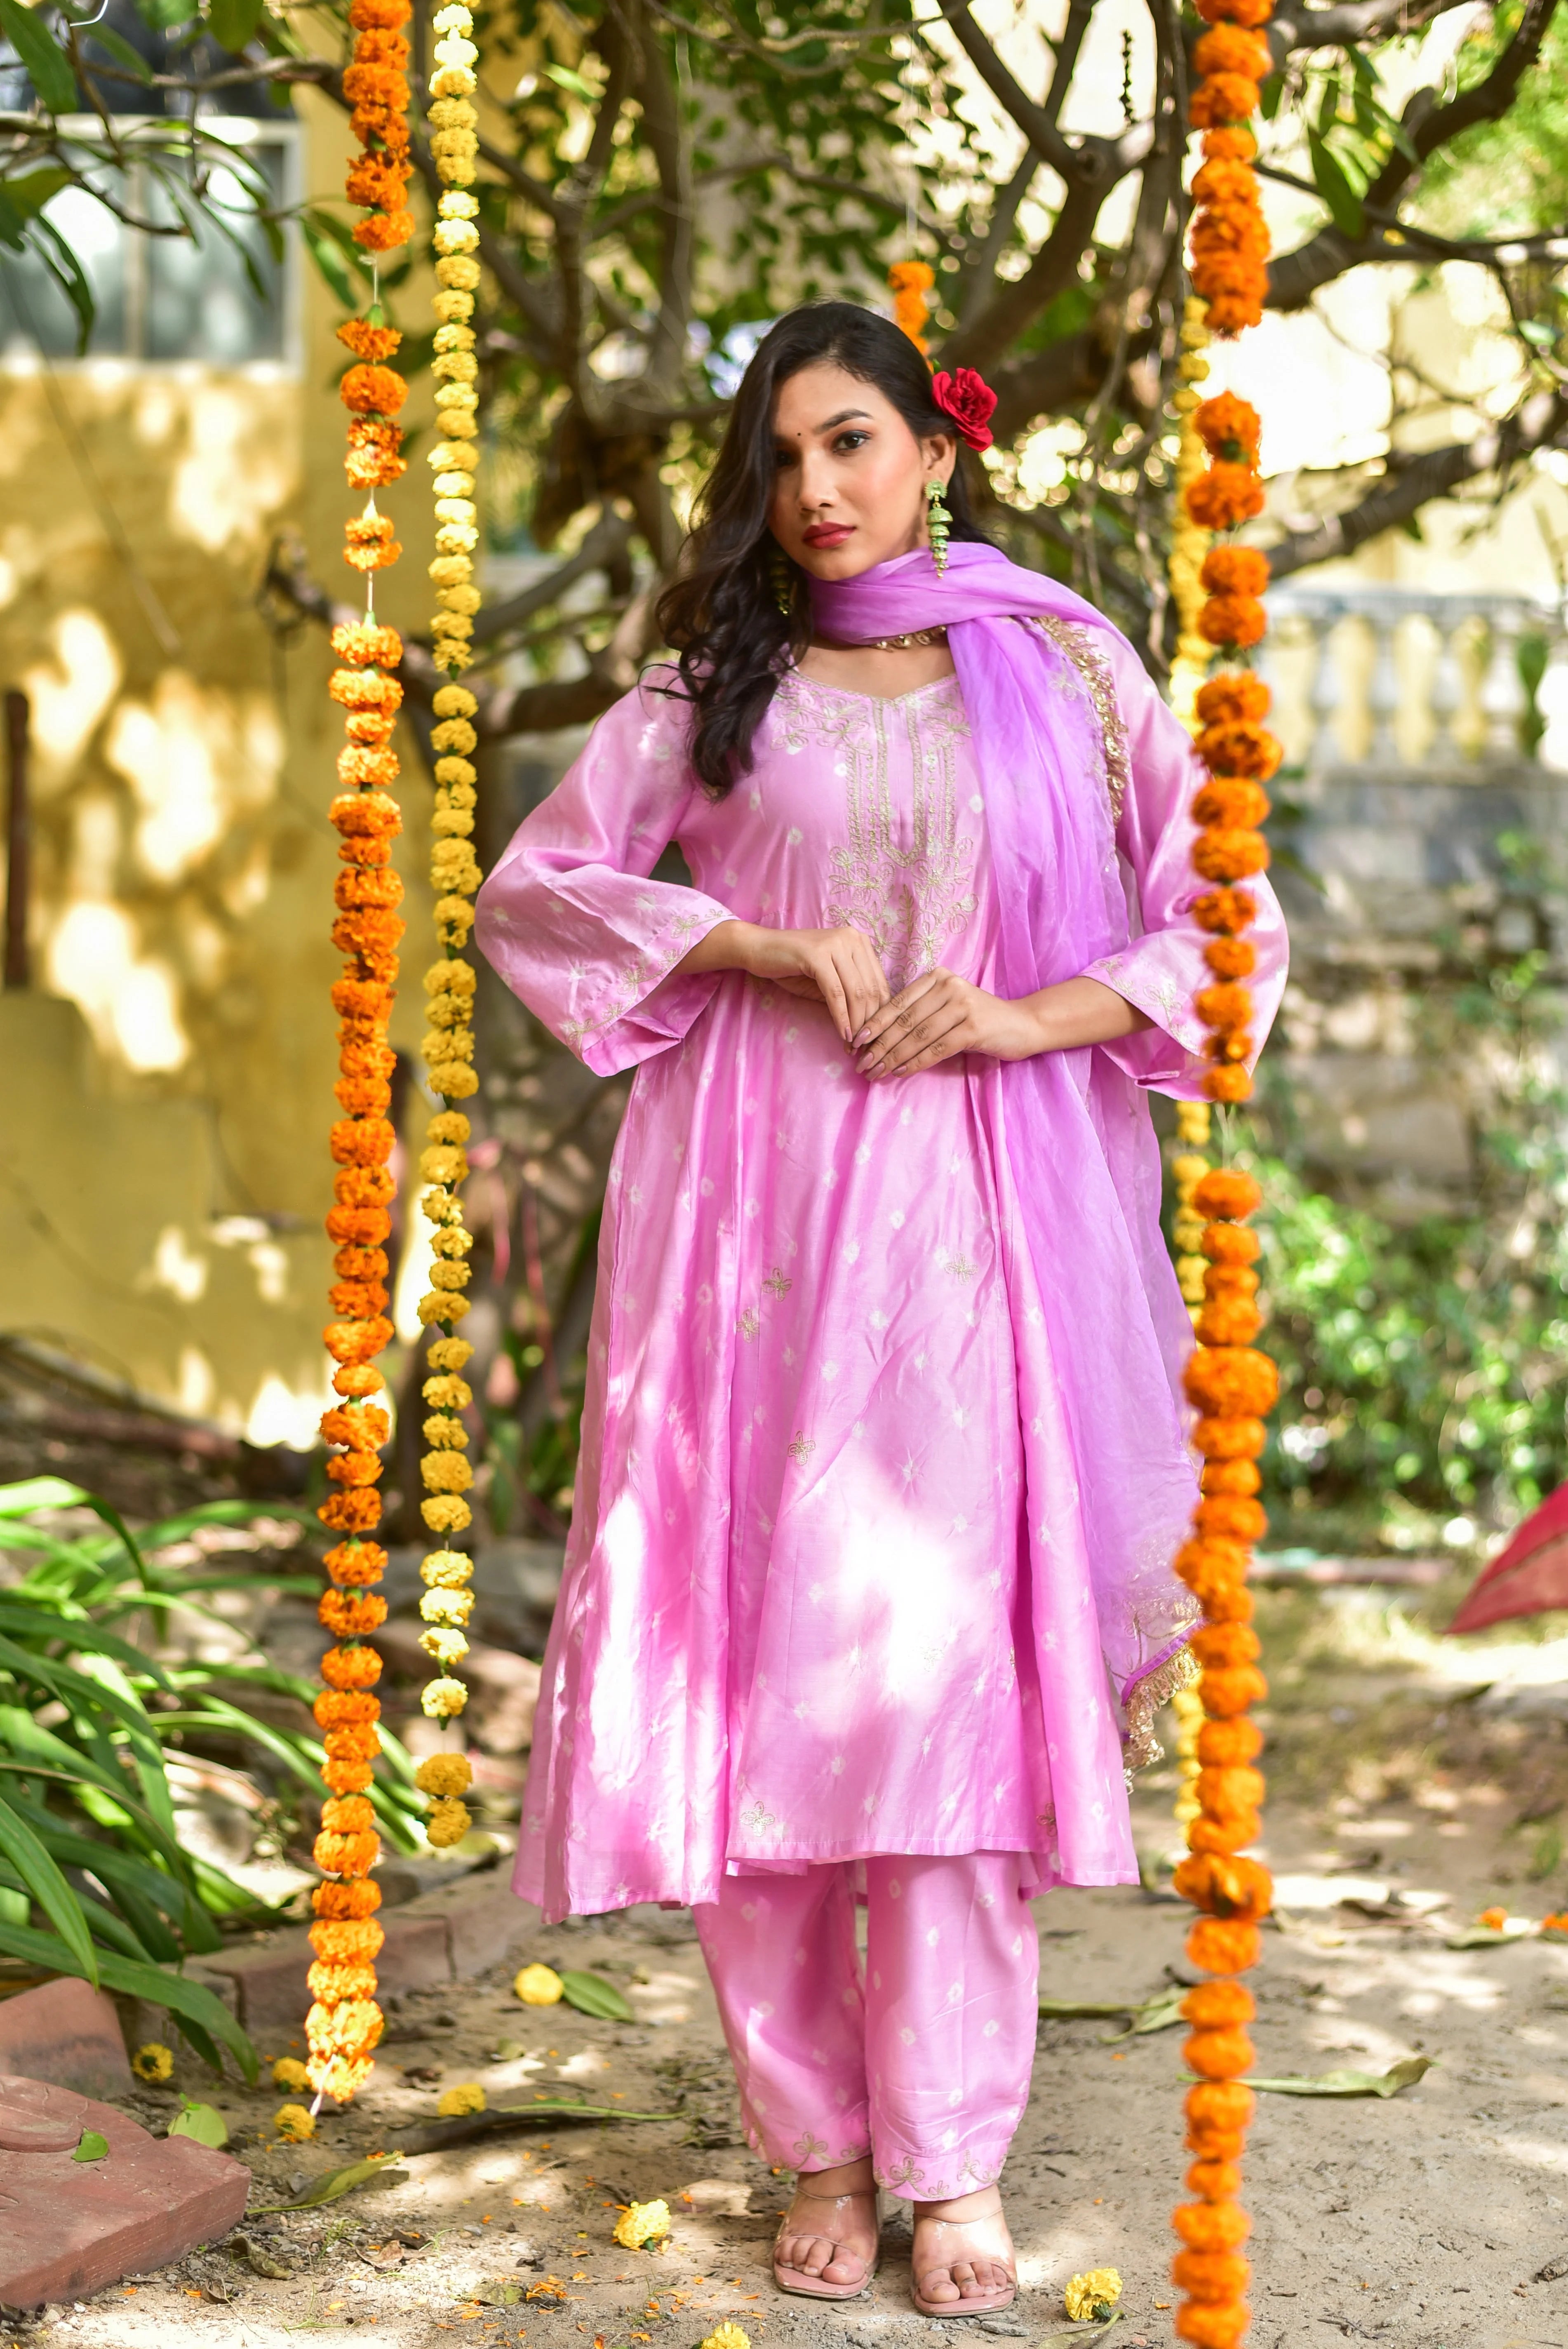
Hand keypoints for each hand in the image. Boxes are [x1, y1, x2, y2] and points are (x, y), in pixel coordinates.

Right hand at [678, 920, 889, 1043]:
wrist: (759, 949)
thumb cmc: (794, 967)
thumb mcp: (829, 980)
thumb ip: (851, 995)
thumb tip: (871, 1027)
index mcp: (860, 942)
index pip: (880, 983)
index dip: (881, 1015)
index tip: (876, 1040)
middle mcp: (852, 938)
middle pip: (872, 989)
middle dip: (871, 1023)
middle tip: (868, 1048)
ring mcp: (835, 944)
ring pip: (856, 992)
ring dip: (857, 1024)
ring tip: (855, 1046)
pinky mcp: (817, 955)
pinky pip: (836, 993)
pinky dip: (841, 1017)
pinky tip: (843, 1035)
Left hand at [854, 968, 1046, 1076]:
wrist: (1021, 1024)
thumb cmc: (978, 1019)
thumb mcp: (946, 1008)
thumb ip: (919, 1014)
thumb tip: (878, 1038)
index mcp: (937, 977)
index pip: (898, 1002)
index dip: (874, 1024)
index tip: (855, 1042)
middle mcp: (948, 985)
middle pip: (905, 1020)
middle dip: (879, 1044)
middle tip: (861, 1064)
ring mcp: (962, 1004)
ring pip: (918, 1035)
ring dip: (893, 1056)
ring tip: (876, 1072)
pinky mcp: (974, 1026)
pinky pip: (937, 1048)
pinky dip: (916, 1062)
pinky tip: (900, 1072)